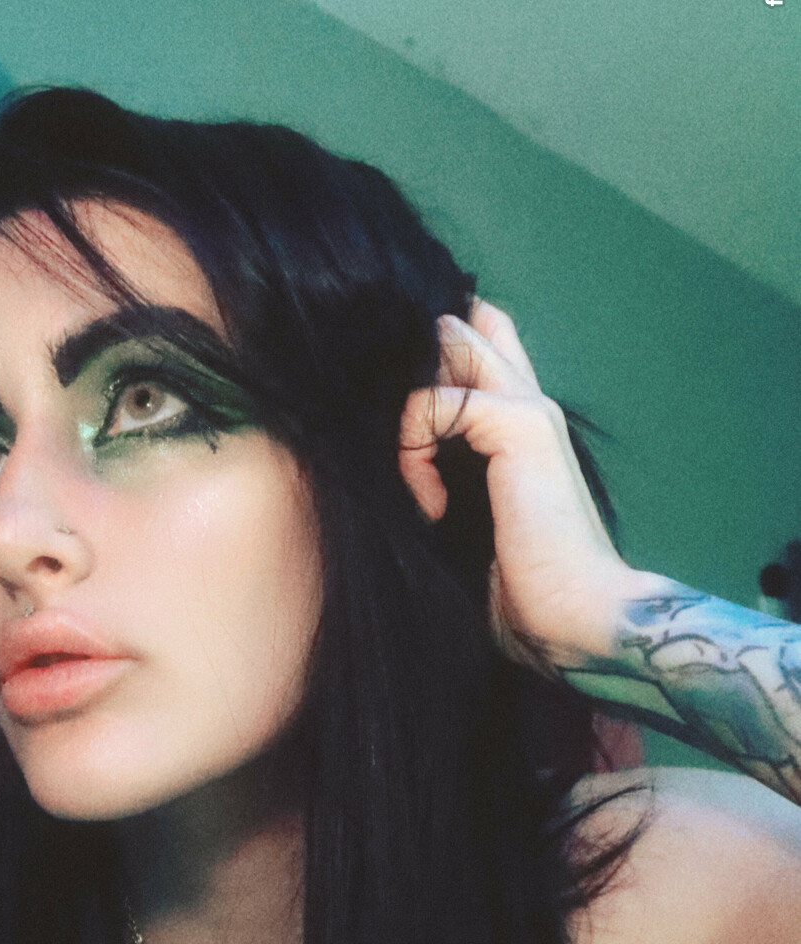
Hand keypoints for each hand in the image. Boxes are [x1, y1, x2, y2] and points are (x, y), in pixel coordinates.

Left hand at [398, 300, 648, 671]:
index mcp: (517, 420)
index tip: (388, 424)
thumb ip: (433, 474)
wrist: (576, 618)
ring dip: (404, 412)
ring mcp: (529, 405)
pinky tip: (431, 506)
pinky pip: (434, 402)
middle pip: (454, 325)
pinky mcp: (521, 425)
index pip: (470, 336)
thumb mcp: (458, 521)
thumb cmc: (518, 587)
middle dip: (402, 371)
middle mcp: (526, 400)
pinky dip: (413, 451)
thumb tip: (367, 457)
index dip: (421, 356)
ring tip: (413, 481)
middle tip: (393, 447)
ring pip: (442, 346)